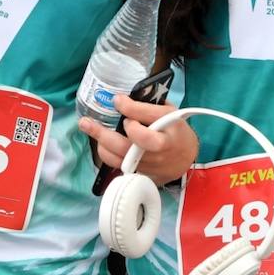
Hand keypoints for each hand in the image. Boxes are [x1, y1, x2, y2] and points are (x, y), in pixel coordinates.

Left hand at [79, 96, 197, 185]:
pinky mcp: (143, 175)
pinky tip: (100, 143)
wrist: (185, 157)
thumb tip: (121, 99)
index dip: (130, 110)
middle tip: (87, 121)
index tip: (117, 101)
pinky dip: (108, 154)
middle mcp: (160, 150)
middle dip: (105, 134)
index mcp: (170, 128)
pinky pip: (120, 167)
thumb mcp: (169, 112)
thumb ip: (148, 107)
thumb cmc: (175, 129)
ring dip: (101, 144)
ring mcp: (151, 165)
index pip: (149, 119)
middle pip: (129, 146)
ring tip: (88, 127)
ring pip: (120, 159)